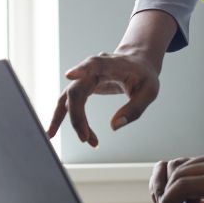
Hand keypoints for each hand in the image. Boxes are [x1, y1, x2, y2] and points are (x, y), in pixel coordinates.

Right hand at [46, 51, 160, 146]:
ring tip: (56, 136)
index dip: (81, 69)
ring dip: (67, 118)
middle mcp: (94, 69)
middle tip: (86, 139)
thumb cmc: (144, 76)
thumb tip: (114, 127)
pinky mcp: (83, 85)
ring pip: (68, 96)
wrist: (138, 63)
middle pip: (77, 89)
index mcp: (112, 64)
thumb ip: (135, 109)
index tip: (69, 76)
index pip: (94, 64)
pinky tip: (53, 131)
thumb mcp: (150, 92)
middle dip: (78, 116)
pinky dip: (63, 116)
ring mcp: (86, 76)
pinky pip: (69, 101)